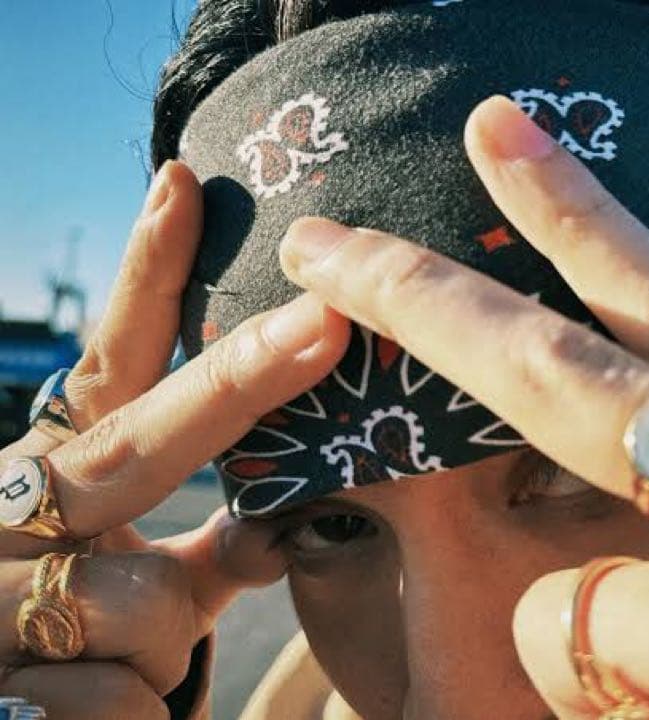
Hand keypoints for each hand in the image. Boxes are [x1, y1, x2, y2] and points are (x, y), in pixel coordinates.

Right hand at [0, 161, 349, 718]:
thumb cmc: (65, 644)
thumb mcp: (136, 587)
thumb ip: (203, 546)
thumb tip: (288, 514)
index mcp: (42, 477)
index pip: (106, 368)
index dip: (145, 278)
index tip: (187, 183)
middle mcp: (1, 515)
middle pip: (134, 444)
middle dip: (235, 388)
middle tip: (325, 323)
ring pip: (144, 605)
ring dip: (150, 651)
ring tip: (97, 669)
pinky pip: (118, 700)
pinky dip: (124, 719)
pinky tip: (72, 716)